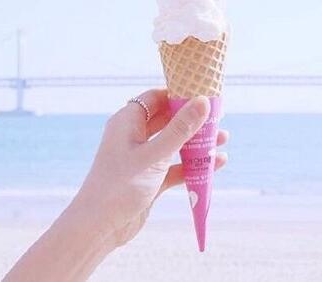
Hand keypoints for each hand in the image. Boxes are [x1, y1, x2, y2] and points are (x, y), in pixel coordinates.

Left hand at [73, 88, 228, 250]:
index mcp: (128, 122)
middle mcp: (134, 136)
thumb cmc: (120, 186)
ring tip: (222, 139)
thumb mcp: (154, 155)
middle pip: (168, 120)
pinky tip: (216, 164)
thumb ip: (180, 129)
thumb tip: (202, 101)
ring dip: (196, 143)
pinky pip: (175, 166)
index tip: (203, 94)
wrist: (99, 228)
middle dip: (193, 119)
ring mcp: (142, 158)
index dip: (179, 94)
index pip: (156, 98)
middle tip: (218, 117)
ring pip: (174, 144)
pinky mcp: (150, 178)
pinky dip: (192, 165)